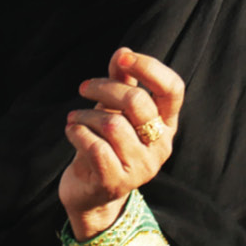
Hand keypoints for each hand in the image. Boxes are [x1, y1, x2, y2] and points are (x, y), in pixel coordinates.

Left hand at [60, 48, 184, 239]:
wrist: (89, 192)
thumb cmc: (105, 143)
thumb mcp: (114, 110)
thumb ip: (121, 82)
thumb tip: (124, 52)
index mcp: (166, 124)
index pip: (173, 89)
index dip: (149, 68)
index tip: (123, 59)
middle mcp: (160, 146)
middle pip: (137, 102)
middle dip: (104, 88)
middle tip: (84, 88)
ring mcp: (142, 167)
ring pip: (112, 124)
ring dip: (85, 115)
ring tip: (74, 118)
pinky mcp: (117, 182)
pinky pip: (95, 147)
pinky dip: (77, 133)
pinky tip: (72, 132)